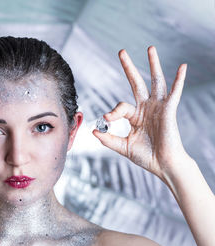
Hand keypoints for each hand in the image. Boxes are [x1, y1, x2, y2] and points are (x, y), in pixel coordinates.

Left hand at [93, 46, 189, 181]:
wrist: (163, 165)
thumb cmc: (146, 156)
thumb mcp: (123, 146)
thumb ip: (108, 139)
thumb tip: (93, 131)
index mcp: (135, 116)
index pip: (120, 106)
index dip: (113, 112)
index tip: (107, 119)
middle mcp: (146, 108)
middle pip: (137, 82)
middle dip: (129, 68)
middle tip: (122, 52)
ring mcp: (158, 107)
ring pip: (156, 81)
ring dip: (153, 64)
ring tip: (150, 48)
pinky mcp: (169, 110)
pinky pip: (175, 92)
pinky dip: (178, 80)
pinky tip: (182, 67)